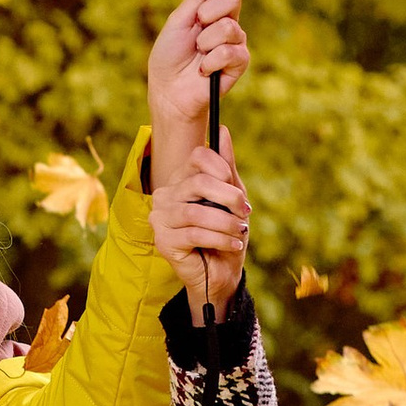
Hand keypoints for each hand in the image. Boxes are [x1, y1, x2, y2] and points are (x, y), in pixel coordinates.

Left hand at [147, 0, 249, 178]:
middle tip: (196, 26)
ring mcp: (235, 42)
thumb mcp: (178, 21)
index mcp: (213, 8)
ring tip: (197, 54)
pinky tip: (203, 70)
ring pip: (229, 27)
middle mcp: (228, 22)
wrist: (169, 92)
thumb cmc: (169, 57)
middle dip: (209, 12)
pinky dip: (210, 61)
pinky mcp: (239, 63)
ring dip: (205, 41)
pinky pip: (230, 52)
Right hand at [151, 136, 249, 317]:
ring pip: (196, 211)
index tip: (239, 190)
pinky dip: (220, 238)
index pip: (197, 157)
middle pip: (198, 182)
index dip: (222, 168)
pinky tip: (234, 244)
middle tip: (245, 213)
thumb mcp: (232, 200)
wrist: (222, 274)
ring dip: (226, 222)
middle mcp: (165, 196)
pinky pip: (195, 234)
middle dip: (229, 197)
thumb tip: (223, 131)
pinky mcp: (164, 242)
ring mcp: (160, 219)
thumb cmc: (226, 235)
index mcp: (181, 181)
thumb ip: (227, 168)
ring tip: (241, 231)